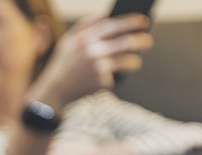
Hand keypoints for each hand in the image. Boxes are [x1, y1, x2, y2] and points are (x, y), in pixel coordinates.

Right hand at [29, 14, 153, 110]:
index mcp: (85, 38)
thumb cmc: (63, 65)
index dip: (132, 21)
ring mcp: (97, 66)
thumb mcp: (68, 42)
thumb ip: (85, 26)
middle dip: (142, 40)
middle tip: (147, 41)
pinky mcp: (101, 81)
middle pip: (127, 41)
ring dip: (135, 61)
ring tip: (134, 62)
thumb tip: (106, 14)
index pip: (114, 24)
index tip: (143, 20)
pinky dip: (116, 77)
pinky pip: (117, 76)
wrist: (54, 91)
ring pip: (128, 60)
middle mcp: (92, 50)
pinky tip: (108, 79)